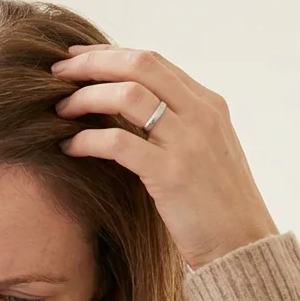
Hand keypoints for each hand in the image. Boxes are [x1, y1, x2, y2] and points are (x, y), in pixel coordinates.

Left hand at [51, 45, 278, 269]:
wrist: (243, 246)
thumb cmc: (215, 205)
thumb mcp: (202, 151)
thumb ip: (175, 125)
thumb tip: (127, 109)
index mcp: (208, 104)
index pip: (152, 61)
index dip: (109, 55)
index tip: (75, 60)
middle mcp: (201, 114)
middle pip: (139, 65)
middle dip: (92, 63)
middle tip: (56, 74)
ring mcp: (188, 142)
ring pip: (127, 95)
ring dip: (85, 98)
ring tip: (59, 110)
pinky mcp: (171, 173)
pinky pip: (118, 142)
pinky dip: (87, 140)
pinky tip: (69, 147)